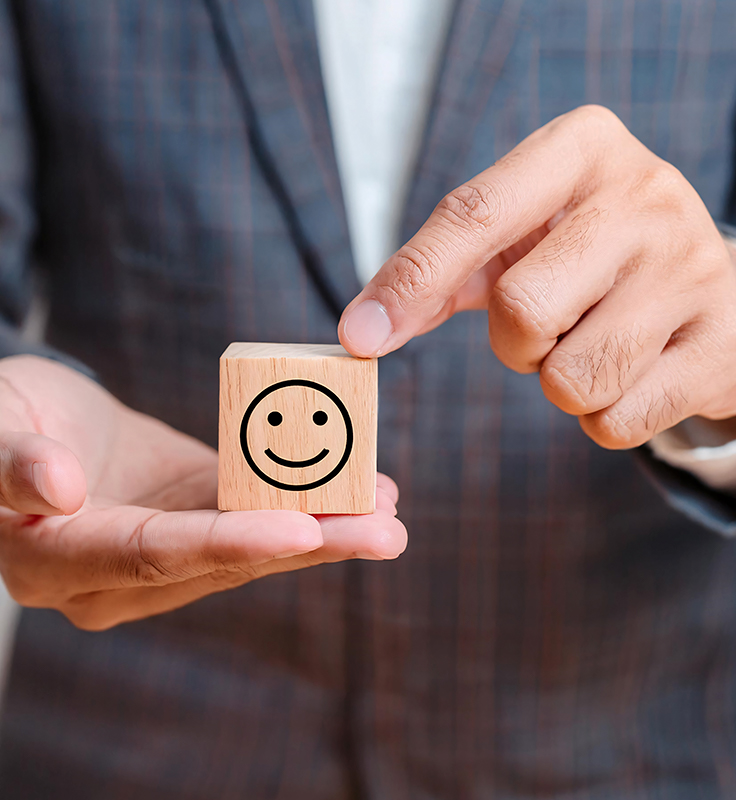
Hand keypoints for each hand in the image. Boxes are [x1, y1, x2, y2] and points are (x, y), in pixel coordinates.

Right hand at [0, 356, 405, 629]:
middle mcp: (121, 574)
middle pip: (224, 561)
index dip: (231, 544)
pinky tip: (366, 491)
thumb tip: (55, 491)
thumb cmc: (5, 420)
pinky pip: (257, 518)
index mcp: (63, 559)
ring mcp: (166, 551)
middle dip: (310, 546)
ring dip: (326, 530)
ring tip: (390, 509)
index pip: (157, 555)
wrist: (38, 421)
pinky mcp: (197, 521)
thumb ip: (11, 461)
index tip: (304, 530)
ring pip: (252, 547)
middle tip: (386, 532)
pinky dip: (310, 506)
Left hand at [339, 105, 735, 447]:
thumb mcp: (516, 237)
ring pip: (571, 380)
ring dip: (559, 384)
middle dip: (513, 345)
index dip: (411, 282)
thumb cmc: (583, 256)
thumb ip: (437, 273)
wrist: (704, 283)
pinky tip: (632, 374)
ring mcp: (696, 269)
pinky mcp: (725, 342)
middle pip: (522, 310)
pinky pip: (616, 423)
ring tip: (591, 344)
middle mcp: (648, 197)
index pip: (474, 215)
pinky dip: (602, 418)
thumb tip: (360, 333)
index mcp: (582, 149)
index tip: (359, 338)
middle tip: (546, 326)